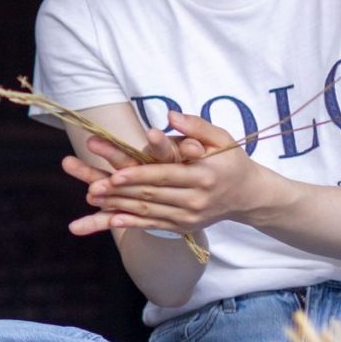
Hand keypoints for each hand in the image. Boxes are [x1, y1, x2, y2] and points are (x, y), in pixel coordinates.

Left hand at [66, 110, 265, 237]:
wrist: (248, 195)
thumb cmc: (232, 160)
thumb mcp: (221, 138)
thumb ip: (196, 126)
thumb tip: (171, 116)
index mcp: (204, 175)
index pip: (165, 176)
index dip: (139, 176)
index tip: (116, 173)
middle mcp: (196, 199)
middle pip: (152, 195)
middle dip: (119, 191)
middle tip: (92, 187)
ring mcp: (190, 216)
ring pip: (148, 211)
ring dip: (118, 206)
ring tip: (93, 200)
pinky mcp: (184, 226)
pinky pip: (153, 224)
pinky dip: (131, 222)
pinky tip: (111, 219)